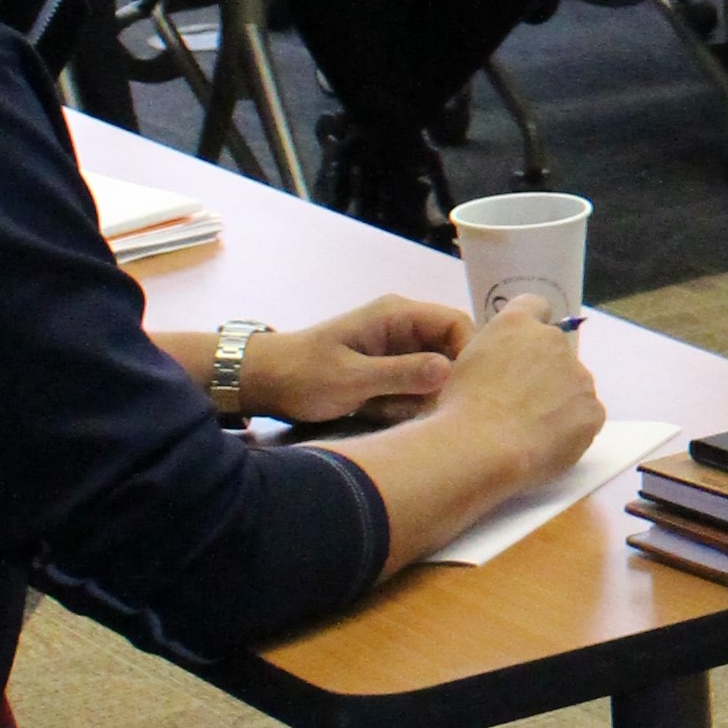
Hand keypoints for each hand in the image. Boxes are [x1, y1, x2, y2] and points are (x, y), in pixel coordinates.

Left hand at [248, 297, 469, 424]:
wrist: (259, 382)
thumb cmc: (301, 375)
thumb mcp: (351, 379)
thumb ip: (401, 374)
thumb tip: (450, 370)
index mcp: (398, 314)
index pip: (457, 323)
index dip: (468, 354)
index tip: (461, 390)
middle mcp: (404, 326)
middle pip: (450, 348)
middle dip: (444, 381)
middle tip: (429, 408)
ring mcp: (397, 347)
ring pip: (435, 370)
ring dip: (423, 395)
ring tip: (395, 411)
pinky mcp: (389, 367)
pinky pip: (416, 383)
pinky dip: (408, 401)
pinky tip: (385, 412)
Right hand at [430, 303, 604, 483]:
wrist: (480, 446)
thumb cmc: (460, 408)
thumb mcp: (465, 364)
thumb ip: (494, 352)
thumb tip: (507, 364)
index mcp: (516, 324)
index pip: (534, 306)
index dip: (530, 329)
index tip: (522, 351)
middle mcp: (553, 340)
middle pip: (555, 353)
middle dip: (543, 374)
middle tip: (518, 405)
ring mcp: (579, 374)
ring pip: (573, 386)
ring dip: (559, 401)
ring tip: (529, 431)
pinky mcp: (592, 408)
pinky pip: (586, 416)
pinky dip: (571, 429)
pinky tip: (546, 444)